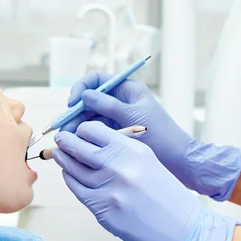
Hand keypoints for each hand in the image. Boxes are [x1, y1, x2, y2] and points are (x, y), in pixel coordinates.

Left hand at [52, 122, 238, 240]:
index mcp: (133, 149)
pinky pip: (78, 190)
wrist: (185, 229)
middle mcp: (119, 165)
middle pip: (79, 146)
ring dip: (64, 160)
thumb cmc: (169, 196)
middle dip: (66, 141)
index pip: (94, 130)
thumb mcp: (149, 162)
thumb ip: (123, 151)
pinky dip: (70, 180)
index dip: (82, 129)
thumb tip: (95, 145)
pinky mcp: (103, 210)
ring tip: (59, 154)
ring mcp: (109, 188)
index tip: (79, 131)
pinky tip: (69, 176)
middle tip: (61, 138)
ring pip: (74, 168)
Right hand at [62, 72, 240, 200]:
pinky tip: (76, 146)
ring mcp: (117, 116)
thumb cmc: (161, 134)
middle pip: (90, 100)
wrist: (178, 160)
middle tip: (62, 128)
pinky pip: (95, 130)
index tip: (72, 102)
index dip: (81, 88)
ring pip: (90, 117)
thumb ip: (108, 105)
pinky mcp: (116, 132)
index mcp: (127, 89)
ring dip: (77, 126)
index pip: (97, 79)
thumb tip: (85, 95)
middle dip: (75, 112)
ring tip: (66, 140)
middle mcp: (120, 100)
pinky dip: (85, 136)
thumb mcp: (133, 117)